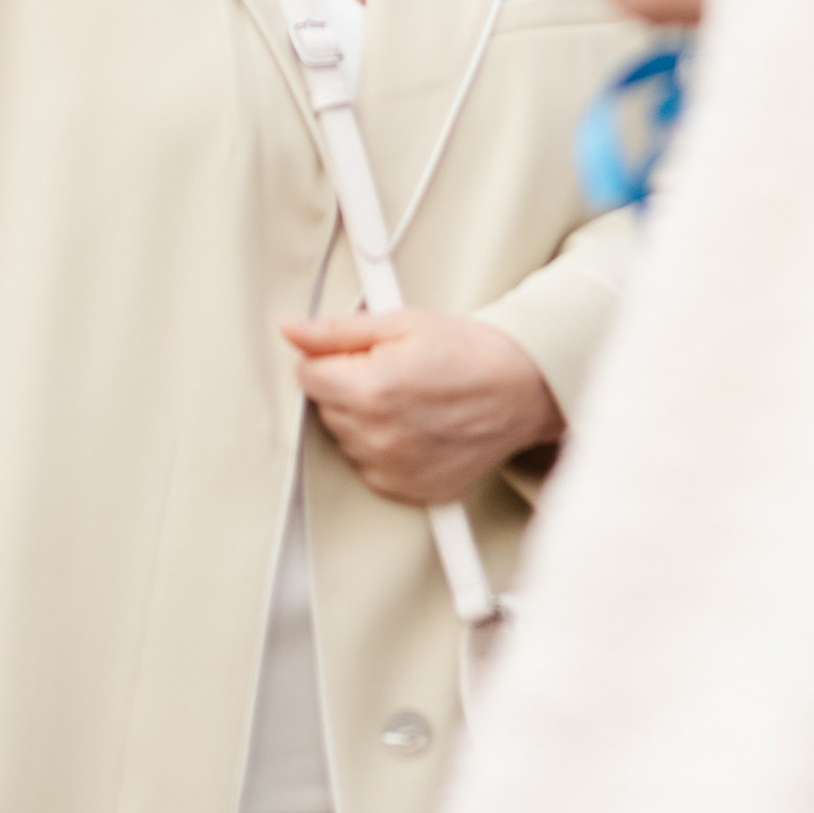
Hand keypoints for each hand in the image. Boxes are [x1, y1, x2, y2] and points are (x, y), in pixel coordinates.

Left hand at [282, 307, 557, 506]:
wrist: (521, 388)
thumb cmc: (469, 352)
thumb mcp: (402, 323)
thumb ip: (337, 331)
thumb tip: (292, 330)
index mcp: (371, 390)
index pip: (306, 377)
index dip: (328, 359)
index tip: (358, 355)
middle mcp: (378, 436)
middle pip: (325, 409)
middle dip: (347, 387)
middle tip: (392, 372)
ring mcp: (393, 468)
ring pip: (346, 439)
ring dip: (364, 419)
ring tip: (408, 398)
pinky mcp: (408, 489)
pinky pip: (369, 467)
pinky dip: (383, 448)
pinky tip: (414, 426)